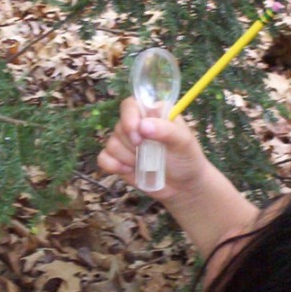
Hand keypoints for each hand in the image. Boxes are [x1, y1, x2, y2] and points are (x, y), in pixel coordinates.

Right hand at [97, 97, 211, 201]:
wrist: (183, 186)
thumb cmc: (187, 159)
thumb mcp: (183, 142)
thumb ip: (166, 130)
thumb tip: (143, 125)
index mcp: (152, 112)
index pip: (130, 105)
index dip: (129, 119)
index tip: (138, 135)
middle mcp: (136, 124)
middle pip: (119, 127)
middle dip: (133, 144)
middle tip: (149, 153)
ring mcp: (126, 142)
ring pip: (111, 144)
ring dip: (128, 157)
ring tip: (146, 164)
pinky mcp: (118, 160)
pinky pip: (103, 158)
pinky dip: (114, 166)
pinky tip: (129, 170)